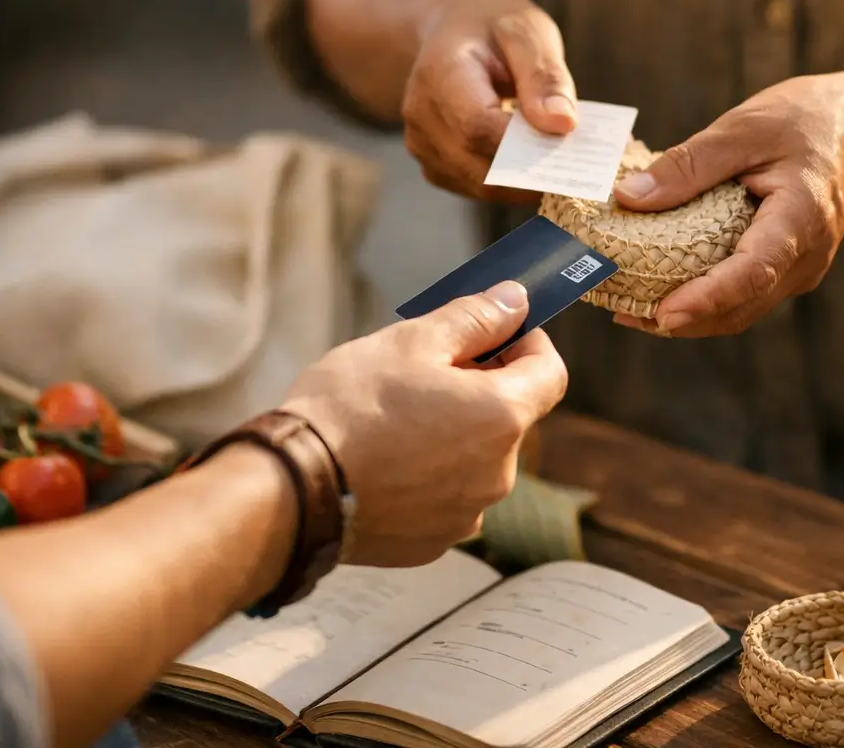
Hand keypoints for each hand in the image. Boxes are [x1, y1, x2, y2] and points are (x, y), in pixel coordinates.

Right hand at [281, 280, 567, 566]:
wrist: (292, 490)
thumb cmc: (350, 407)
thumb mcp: (411, 341)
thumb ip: (474, 318)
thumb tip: (516, 301)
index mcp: (502, 417)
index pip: (551, 373)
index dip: (528, 344)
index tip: (496, 331)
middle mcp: (499, 474)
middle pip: (508, 417)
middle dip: (478, 389)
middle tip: (422, 372)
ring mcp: (467, 515)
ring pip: (475, 459)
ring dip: (451, 434)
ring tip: (391, 420)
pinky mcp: (433, 542)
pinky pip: (444, 497)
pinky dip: (426, 476)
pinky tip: (381, 462)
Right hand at [402, 0, 577, 200]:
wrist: (451, 31)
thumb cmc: (491, 26)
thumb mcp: (527, 31)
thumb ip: (544, 76)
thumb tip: (562, 124)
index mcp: (441, 72)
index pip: (478, 125)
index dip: (524, 146)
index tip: (569, 147)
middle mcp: (421, 114)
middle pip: (479, 164)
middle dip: (533, 170)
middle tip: (578, 163)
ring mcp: (422, 144)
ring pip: (480, 185)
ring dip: (525, 181)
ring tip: (560, 160)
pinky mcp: (435, 165)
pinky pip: (477, 187)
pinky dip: (511, 184)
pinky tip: (534, 161)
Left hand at [611, 70, 843, 337]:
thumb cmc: (803, 120)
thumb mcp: (741, 128)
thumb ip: (687, 165)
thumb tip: (629, 197)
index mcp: (800, 217)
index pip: (753, 271)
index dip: (708, 297)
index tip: (663, 314)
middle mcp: (806, 256)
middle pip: (742, 305)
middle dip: (684, 319)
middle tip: (623, 314)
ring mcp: (801, 269)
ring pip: (743, 310)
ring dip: (691, 318)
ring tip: (631, 310)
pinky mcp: (789, 270)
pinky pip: (746, 297)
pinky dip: (706, 301)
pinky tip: (665, 290)